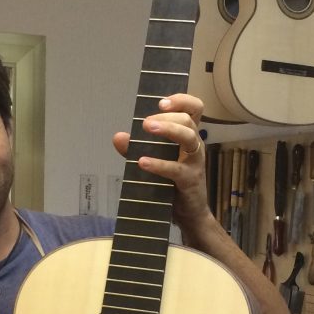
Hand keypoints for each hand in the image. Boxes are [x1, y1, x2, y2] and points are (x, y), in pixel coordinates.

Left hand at [112, 93, 209, 234]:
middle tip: (145, 122)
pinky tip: (143, 162)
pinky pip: (176, 169)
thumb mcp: (153, 161)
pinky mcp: (190, 180)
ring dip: (168, 129)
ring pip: (189, 137)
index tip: (161, 102)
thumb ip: (136, 149)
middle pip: (188, 120)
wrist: (189, 214)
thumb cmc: (172, 183)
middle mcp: (194, 145)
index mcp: (188, 136)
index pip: (194, 109)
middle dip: (166, 116)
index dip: (181, 100)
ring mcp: (195, 162)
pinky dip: (159, 164)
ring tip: (146, 128)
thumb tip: (118, 137)